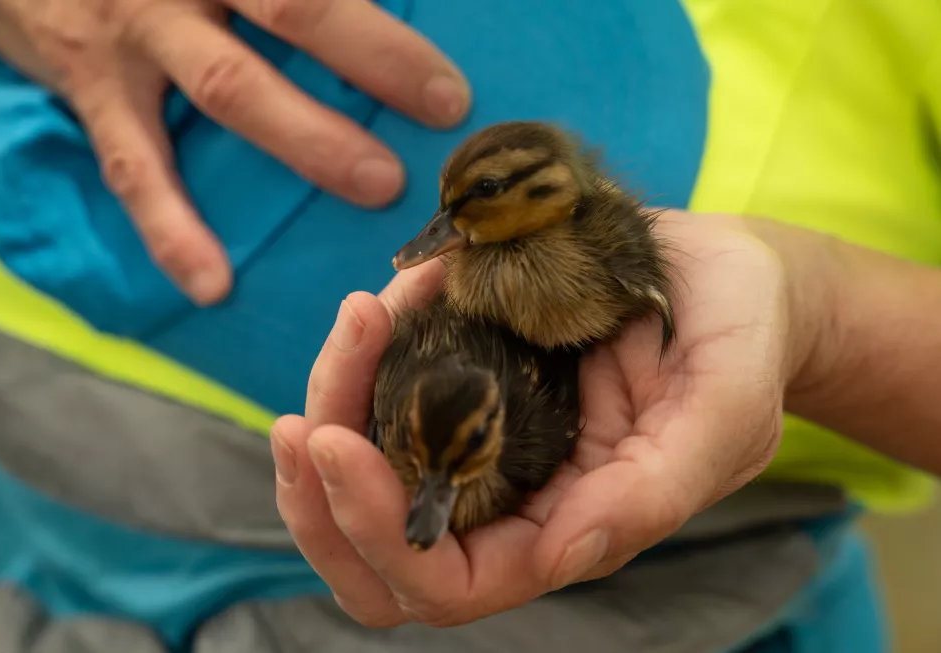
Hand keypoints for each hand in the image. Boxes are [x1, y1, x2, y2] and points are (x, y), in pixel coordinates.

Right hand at [0, 0, 468, 303]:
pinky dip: (171, 229)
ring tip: (374, 185)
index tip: (449, 75)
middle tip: (441, 107)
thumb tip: (380, 16)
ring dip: (306, 140)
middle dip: (371, 59)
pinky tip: (211, 284)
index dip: (382, 23)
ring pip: (229, 88)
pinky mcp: (91, 90)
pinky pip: (134, 168)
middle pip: (291, 8)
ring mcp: (136, 35)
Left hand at [271, 210, 802, 626]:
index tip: (333, 445)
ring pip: (365, 460)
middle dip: (321, 493)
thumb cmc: (742, 343)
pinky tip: (396, 292)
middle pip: (375, 544)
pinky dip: (369, 347)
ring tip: (359, 319)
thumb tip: (558, 560)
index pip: (446, 582)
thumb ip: (654, 492)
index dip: (376, 535)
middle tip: (304, 418)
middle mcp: (507, 493)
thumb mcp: (723, 412)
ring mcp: (479, 432)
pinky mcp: (466, 371)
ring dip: (334, 400)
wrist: (730, 275)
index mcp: (565, 526)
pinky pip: (386, 381)